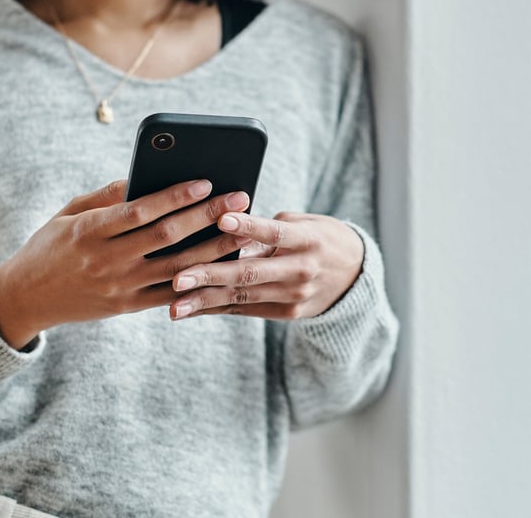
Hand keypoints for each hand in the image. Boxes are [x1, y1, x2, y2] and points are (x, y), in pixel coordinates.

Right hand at [0, 178, 252, 348]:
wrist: (25, 298)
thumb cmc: (50, 246)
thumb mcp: (68, 213)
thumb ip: (105, 196)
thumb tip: (141, 175)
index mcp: (89, 231)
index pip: (140, 211)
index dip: (175, 196)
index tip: (205, 181)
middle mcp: (106, 261)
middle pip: (166, 237)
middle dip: (207, 215)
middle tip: (240, 198)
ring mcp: (119, 287)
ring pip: (176, 267)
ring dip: (214, 249)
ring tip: (244, 231)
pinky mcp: (127, 306)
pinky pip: (170, 293)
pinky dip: (199, 279)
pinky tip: (224, 264)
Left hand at [167, 211, 364, 320]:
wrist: (355, 275)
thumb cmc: (320, 238)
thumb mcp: (304, 224)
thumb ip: (269, 229)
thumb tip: (227, 230)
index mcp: (308, 240)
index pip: (274, 232)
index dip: (248, 227)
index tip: (220, 219)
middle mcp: (301, 270)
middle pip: (250, 273)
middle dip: (211, 275)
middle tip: (178, 278)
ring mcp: (294, 295)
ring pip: (242, 297)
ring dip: (205, 301)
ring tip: (174, 306)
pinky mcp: (287, 312)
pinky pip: (246, 309)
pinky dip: (218, 307)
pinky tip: (191, 309)